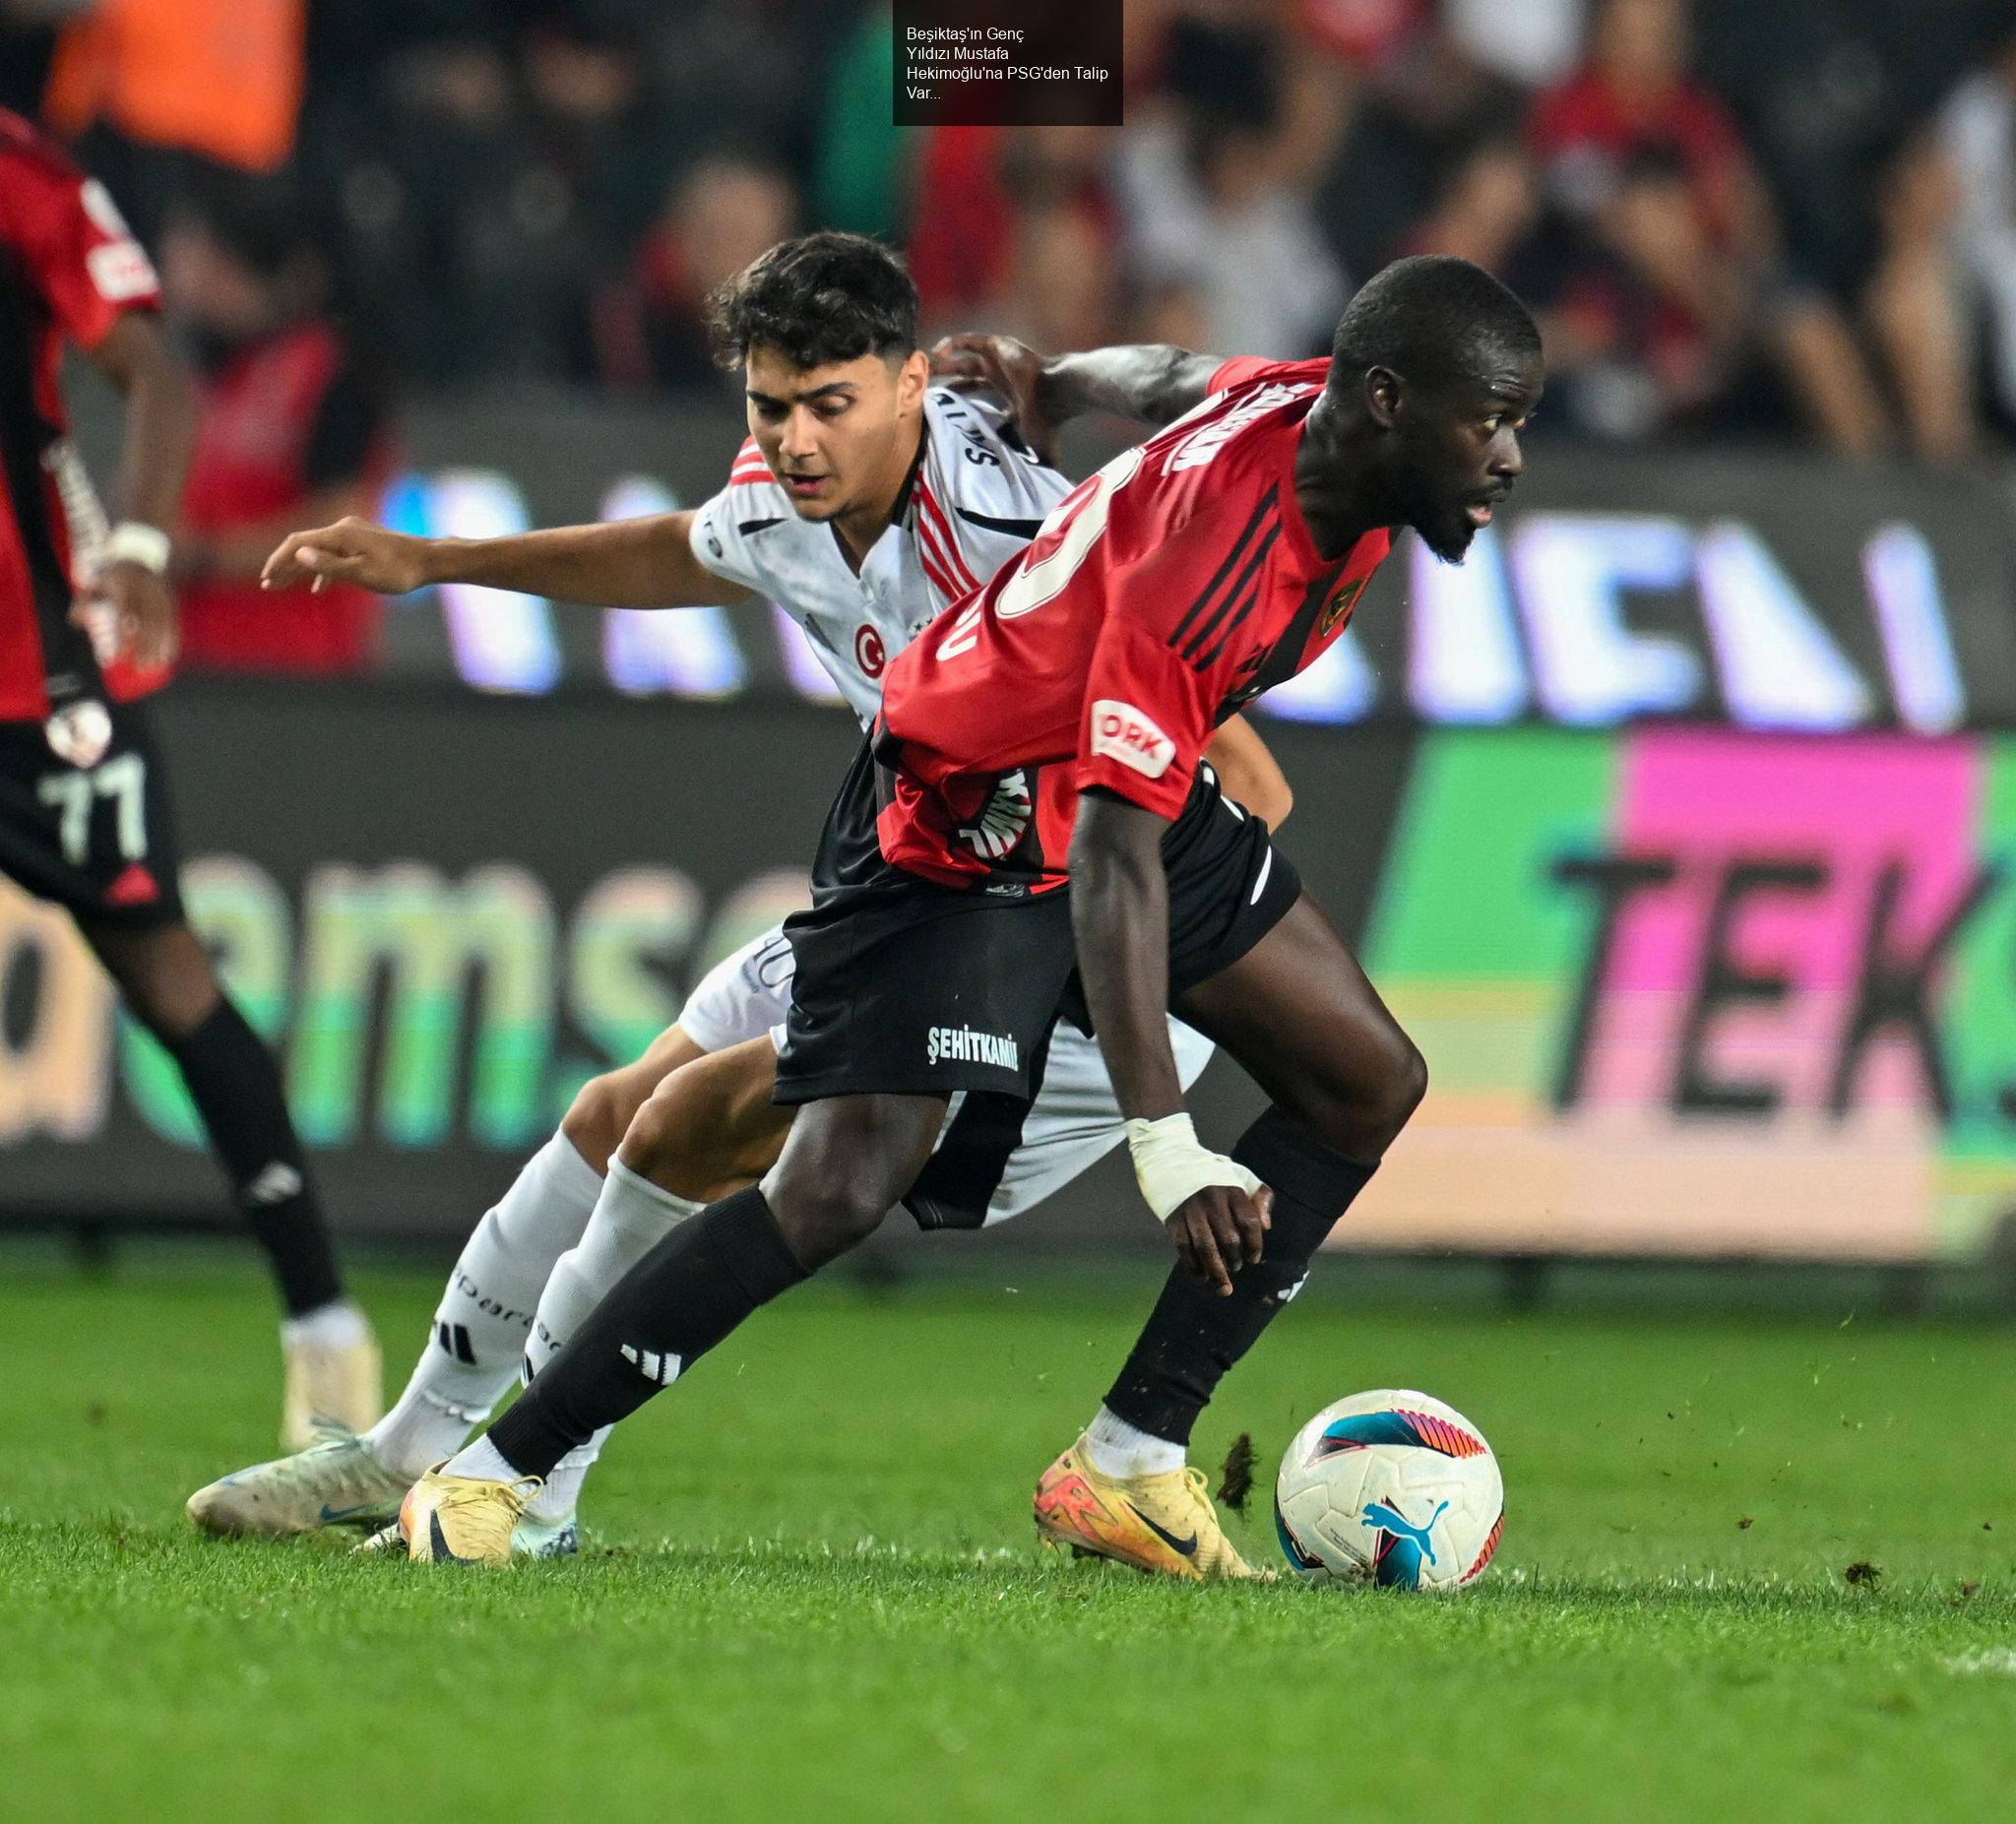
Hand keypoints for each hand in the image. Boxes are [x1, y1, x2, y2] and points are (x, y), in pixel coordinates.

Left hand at [76, 561, 176, 668]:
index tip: (116, 655)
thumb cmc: (115, 576)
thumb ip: (85, 600)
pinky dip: (172, 642)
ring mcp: (162, 596)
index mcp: (126, 583)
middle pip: (149, 621)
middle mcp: (147, 590)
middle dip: (145, 646)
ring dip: (160, 648)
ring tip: (153, 666)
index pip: (125, 611)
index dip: (121, 635)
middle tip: (139, 666)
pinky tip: (168, 657)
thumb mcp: (96, 581)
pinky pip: (174, 624)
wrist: (143, 558)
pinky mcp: (173, 603)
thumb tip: (77, 621)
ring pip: (164, 625)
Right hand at [262, 516, 429, 595]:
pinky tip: (318, 588)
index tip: (266, 577)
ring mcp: (353, 534)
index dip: (279, 559)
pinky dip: (322, 569)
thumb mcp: (362, 573)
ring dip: (301, 568)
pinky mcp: (362, 542)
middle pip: (304, 545)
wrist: (430, 561)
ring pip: (318, 550)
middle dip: (284, 565)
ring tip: (284, 586)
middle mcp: (343, 529)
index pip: (298, 543)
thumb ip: (329, 566)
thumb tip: (299, 554)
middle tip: (268, 584)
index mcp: (340, 535)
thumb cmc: (399, 571)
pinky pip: (334, 554)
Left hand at [928, 333, 1057, 462]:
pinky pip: (968, 340)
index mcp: (1009, 394)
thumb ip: (1033, 459)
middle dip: (948, 380)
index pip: (979, 395)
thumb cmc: (1045, 418)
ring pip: (966, 357)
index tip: (942, 410)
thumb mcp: (1035, 444)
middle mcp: (1002, 375)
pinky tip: (937, 354)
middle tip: (927, 387)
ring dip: (946, 362)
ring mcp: (1000, 358)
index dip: (960, 401)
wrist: (1053, 393)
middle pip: (968, 375)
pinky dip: (951, 344)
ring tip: (927, 368)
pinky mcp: (997, 344)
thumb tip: (1045, 489)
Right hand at [1166, 1183, 1272, 1297]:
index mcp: (1233, 1190)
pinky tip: (1201, 1276)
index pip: (1249, 1222)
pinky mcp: (1174, 1220)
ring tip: (1224, 1288)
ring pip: (1206, 1248)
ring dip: (1216, 1272)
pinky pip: (1184, 1248)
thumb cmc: (1216, 1177)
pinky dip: (1194, 1267)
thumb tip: (1266, 1227)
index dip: (1255, 1244)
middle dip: (1235, 1260)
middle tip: (1237, 1268)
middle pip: (1228, 1239)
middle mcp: (1212, 1200)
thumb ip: (1260, 1198)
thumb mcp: (1243, 1177)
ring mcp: (1191, 1211)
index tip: (1254, 1259)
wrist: (1173, 1163)